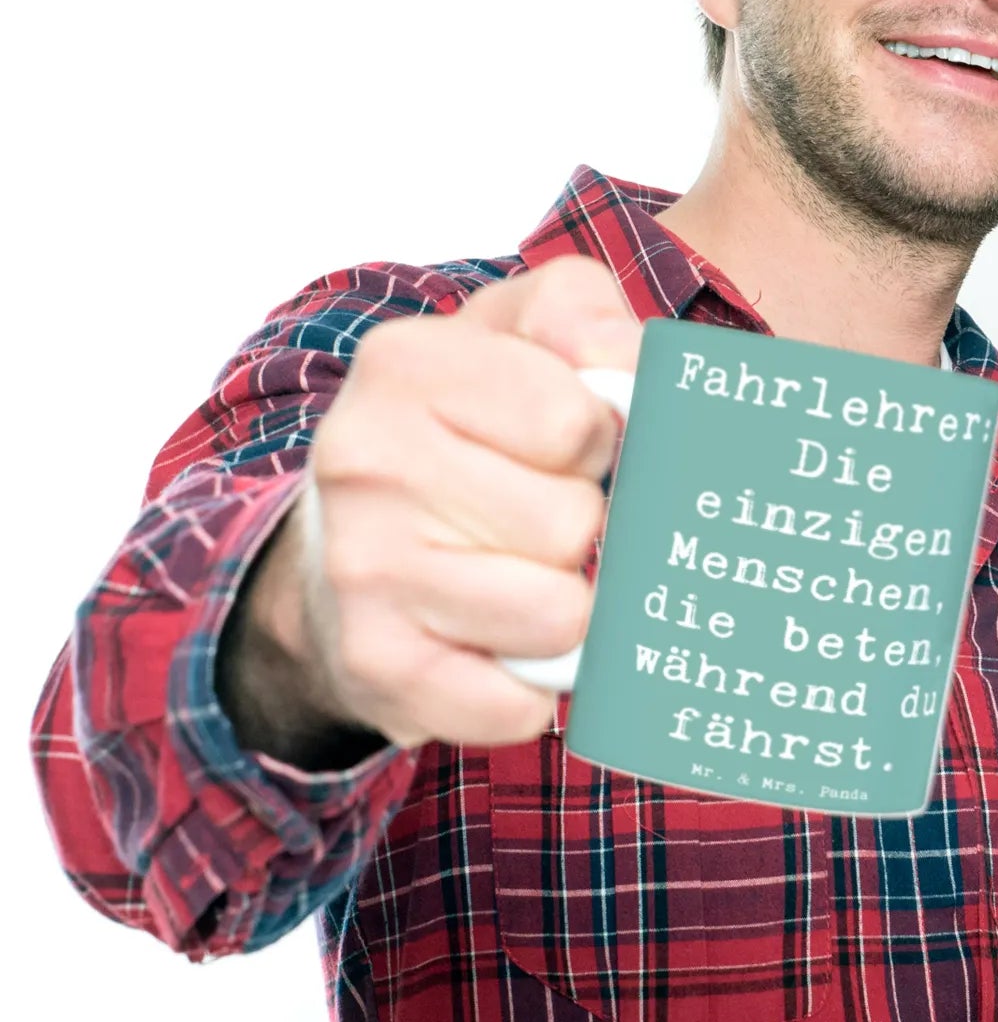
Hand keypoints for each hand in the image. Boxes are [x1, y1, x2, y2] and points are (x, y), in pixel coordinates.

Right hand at [228, 255, 640, 754]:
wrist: (343, 546)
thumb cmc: (466, 430)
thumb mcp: (522, 332)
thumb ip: (585, 317)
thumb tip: (631, 374)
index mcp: (407, 364)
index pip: (578, 423)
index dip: (594, 442)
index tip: (558, 445)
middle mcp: (364, 461)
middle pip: (573, 524)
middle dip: (578, 526)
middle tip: (527, 514)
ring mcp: (361, 568)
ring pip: (561, 616)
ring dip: (564, 607)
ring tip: (516, 574)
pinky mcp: (376, 666)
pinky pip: (520, 704)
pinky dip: (530, 687)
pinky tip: (495, 644)